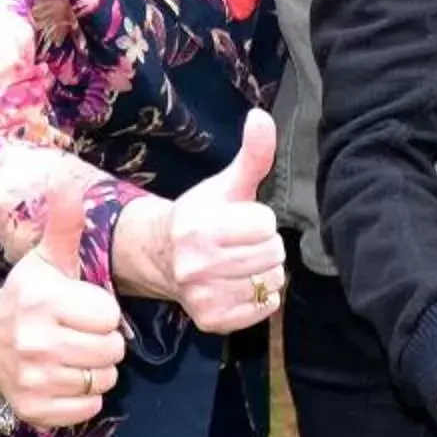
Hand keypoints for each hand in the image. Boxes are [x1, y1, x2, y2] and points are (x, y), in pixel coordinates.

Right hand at [0, 183, 126, 428]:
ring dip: (96, 369)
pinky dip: (84, 398)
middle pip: (112, 350)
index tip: (82, 310)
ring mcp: (34, 379)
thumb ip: (63, 226)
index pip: (109, 315)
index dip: (101, 312)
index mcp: (44, 302)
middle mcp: (36, 342)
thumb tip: (67, 186)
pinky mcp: (34, 409)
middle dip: (103, 342)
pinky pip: (89, 408)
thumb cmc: (25, 298)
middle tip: (80, 335)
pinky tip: (65, 379)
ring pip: (104, 380)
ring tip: (73, 356)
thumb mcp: (44, 261)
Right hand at [115, 110, 286, 332]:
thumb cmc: (202, 215)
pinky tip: (239, 283)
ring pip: (271, 281)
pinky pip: (264, 307)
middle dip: (265, 245)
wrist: (163, 256)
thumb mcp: (227, 183)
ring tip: (240, 262)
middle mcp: (197, 266)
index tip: (241, 221)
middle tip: (241, 243)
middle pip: (273, 254)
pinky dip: (260, 296)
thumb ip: (252, 153)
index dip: (260, 220)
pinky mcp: (211, 320)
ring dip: (264, 270)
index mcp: (200, 228)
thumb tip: (261, 116)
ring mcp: (203, 296)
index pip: (266, 225)